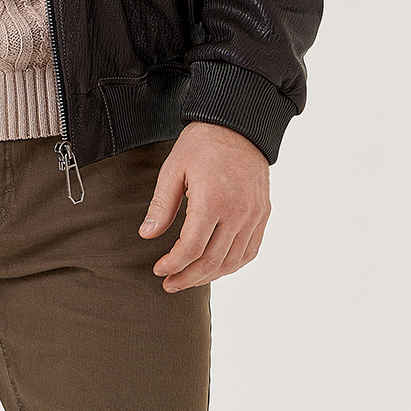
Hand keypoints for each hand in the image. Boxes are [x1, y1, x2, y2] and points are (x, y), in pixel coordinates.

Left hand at [138, 121, 270, 291]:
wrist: (238, 126)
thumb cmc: (201, 144)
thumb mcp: (173, 169)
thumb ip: (161, 205)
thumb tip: (147, 235)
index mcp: (213, 200)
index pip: (192, 248)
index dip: (173, 264)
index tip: (159, 270)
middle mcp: (238, 212)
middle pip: (212, 261)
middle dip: (188, 278)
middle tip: (170, 285)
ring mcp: (254, 215)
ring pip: (232, 261)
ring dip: (209, 276)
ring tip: (189, 279)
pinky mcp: (263, 214)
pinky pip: (250, 251)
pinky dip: (232, 265)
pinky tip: (216, 268)